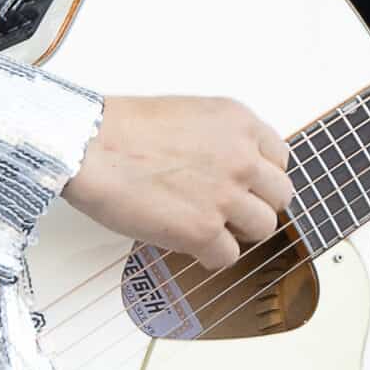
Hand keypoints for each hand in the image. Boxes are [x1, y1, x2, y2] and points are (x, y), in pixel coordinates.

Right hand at [64, 95, 294, 272]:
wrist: (89, 146)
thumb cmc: (122, 129)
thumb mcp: (189, 113)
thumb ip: (221, 139)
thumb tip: (230, 167)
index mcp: (239, 122)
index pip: (280, 158)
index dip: (261, 176)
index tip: (246, 185)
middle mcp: (241, 157)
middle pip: (279, 196)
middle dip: (256, 205)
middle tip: (229, 209)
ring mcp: (226, 196)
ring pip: (263, 228)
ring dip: (237, 231)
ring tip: (206, 226)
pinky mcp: (204, 231)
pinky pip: (228, 256)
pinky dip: (210, 255)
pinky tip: (188, 243)